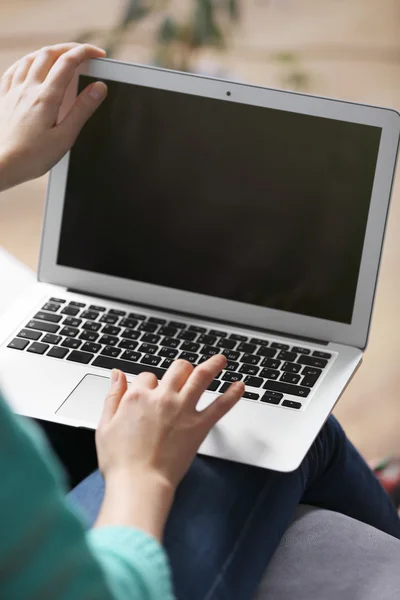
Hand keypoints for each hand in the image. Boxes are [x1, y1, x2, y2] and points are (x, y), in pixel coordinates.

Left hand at [0, 43, 106, 191]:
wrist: (2, 165)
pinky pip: (14, 70)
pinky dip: (27, 62)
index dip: (85, 53)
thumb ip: (82, 110)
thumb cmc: (32, 156)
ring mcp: (14, 91)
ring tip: (60, 57)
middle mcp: (29, 88)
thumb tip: (99, 88)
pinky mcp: (4, 98)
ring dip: (48, 52)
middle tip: (83, 54)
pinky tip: (30, 66)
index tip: (98, 54)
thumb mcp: (65, 137)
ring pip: (31, 58)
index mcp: (46, 97)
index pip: (68, 62)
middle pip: (49, 54)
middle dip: (68, 48)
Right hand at [94, 357, 243, 539]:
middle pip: (177, 369)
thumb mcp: (105, 425)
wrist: (139, 484)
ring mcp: (182, 410)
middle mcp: (162, 398)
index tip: (152, 390)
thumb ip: (113, 396)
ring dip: (213, 365)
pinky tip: (240, 386)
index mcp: (138, 397)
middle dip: (182, 367)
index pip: (148, 376)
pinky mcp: (198, 426)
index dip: (150, 382)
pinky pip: (220, 406)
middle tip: (188, 369)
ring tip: (221, 360)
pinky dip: (232, 394)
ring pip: (201, 377)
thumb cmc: (120, 462)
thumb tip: (117, 374)